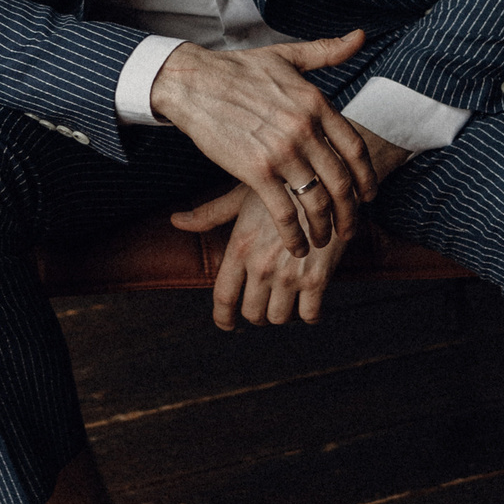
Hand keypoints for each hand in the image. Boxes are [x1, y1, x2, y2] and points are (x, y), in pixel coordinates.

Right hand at [150, 32, 380, 255]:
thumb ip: (327, 52)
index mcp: (316, 103)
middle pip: (341, 182)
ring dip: (324, 228)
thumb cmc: (238, 69)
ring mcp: (281, 152)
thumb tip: (360, 37)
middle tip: (351, 229)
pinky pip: (284, 212)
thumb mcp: (288, 56)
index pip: (355, 148)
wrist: (193, 82)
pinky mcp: (255, 171)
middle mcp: (304, 129)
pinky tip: (297, 245)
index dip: (367, 178)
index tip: (368, 196)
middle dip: (350, 213)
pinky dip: (294, 234)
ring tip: (324, 241)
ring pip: (317, 202)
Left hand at [172, 124, 409, 328]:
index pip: (223, 297)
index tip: (226, 324)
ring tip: (286, 300)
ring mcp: (290, 274)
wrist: (328, 179)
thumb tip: (175, 220)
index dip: (223, 318)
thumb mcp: (241, 195)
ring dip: (282, 313)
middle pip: (251, 313)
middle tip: (263, 304)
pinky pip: (310, 314)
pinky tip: (310, 302)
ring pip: (279, 318)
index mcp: (240, 247)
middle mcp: (261, 266)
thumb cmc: (282, 183)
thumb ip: (208, 215)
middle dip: (256, 313)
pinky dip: (309, 314)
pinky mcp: (319, 278)